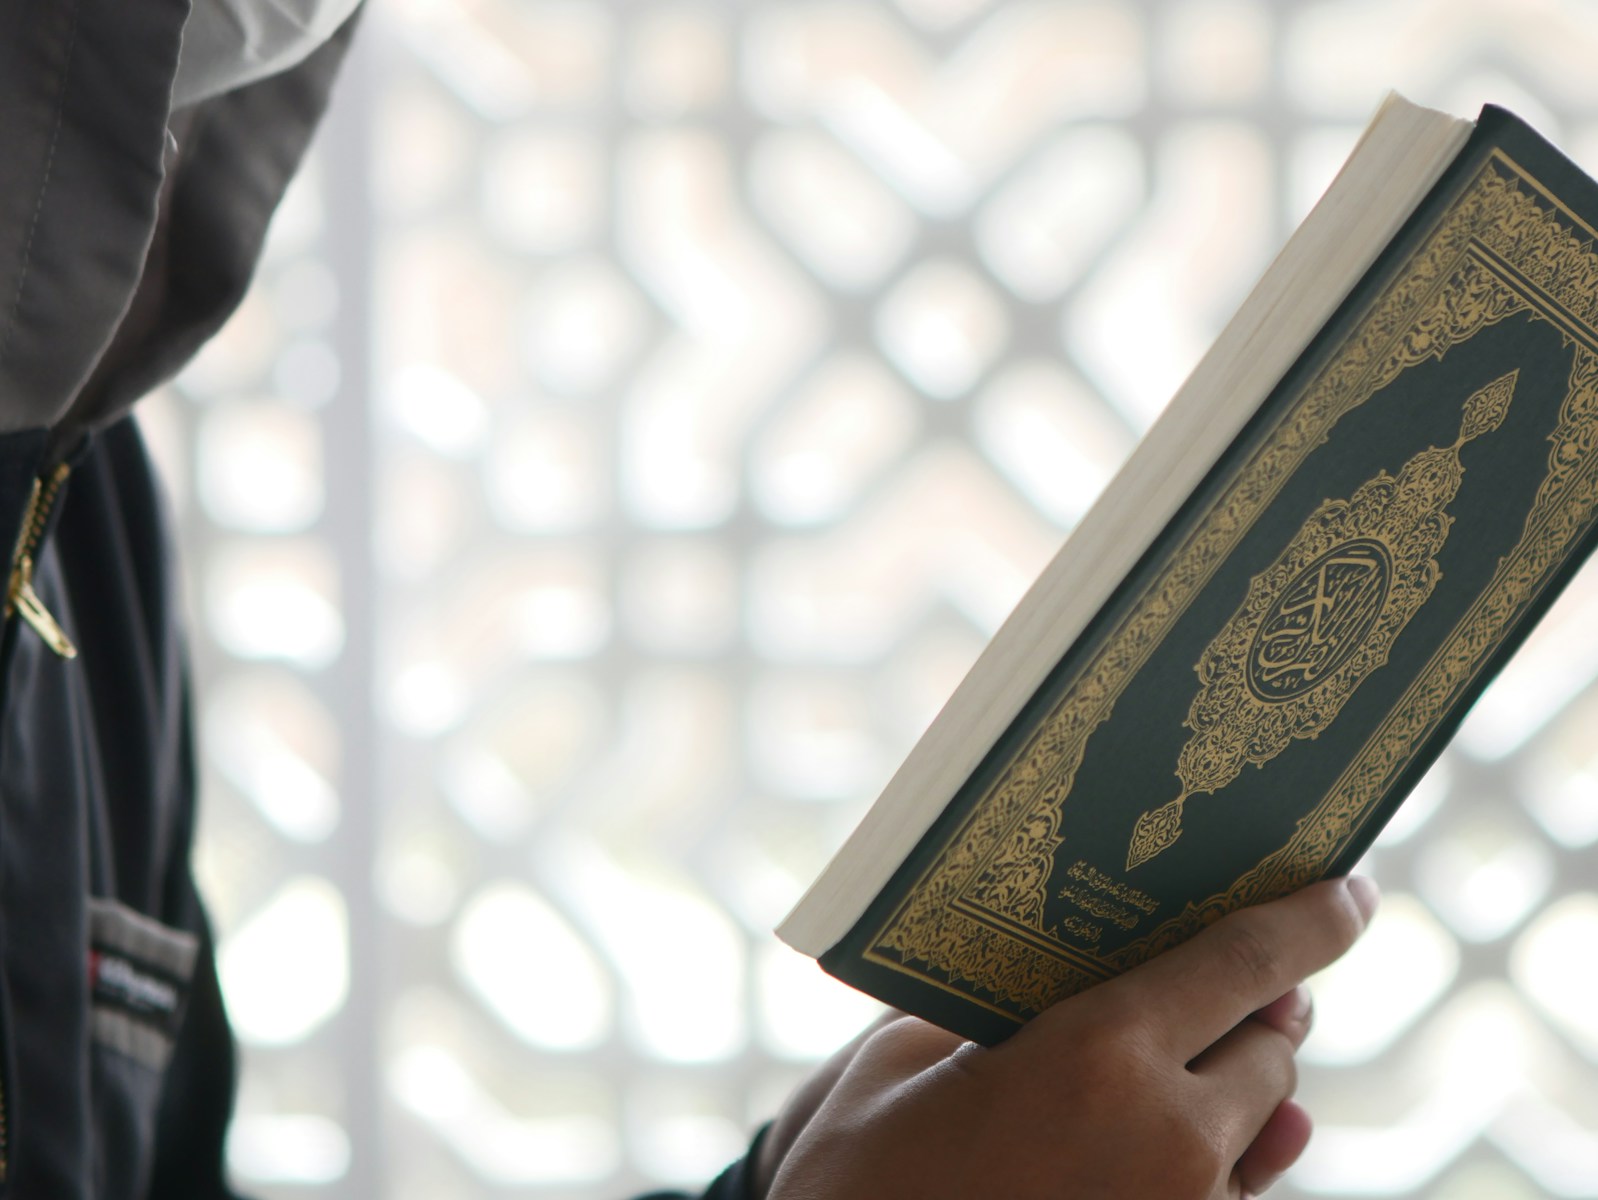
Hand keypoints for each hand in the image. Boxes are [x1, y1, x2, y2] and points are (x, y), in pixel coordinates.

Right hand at [765, 876, 1377, 1199]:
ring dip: (1241, 1083)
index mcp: (1098, 1055)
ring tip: (1197, 1054)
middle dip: (1261, 1004)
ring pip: (1261, 1125)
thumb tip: (1076, 991)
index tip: (1348, 891)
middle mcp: (1168, 1137)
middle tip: (1240, 973)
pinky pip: (1236, 1194)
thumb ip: (995, 1014)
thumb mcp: (901, 1063)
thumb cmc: (859, 1178)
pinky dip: (1229, 1155)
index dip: (1310, 920)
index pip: (1243, 963)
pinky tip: (1200, 1141)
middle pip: (1268, 1045)